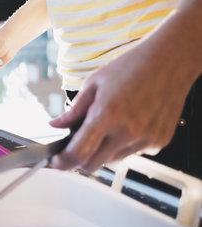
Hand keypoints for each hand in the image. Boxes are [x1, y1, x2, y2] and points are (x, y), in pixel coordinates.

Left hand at [49, 41, 194, 173]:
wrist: (170, 61)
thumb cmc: (132, 67)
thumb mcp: (93, 84)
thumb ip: (74, 111)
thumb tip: (56, 125)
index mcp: (106, 115)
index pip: (78, 153)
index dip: (63, 162)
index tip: (57, 161)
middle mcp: (127, 132)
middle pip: (93, 165)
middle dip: (80, 159)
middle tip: (77, 144)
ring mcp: (145, 139)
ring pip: (113, 160)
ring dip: (103, 150)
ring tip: (108, 123)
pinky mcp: (159, 142)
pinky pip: (133, 153)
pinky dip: (124, 144)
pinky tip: (128, 122)